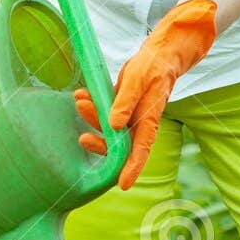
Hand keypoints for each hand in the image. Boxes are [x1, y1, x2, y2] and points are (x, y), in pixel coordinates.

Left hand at [73, 0, 217, 187]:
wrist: (160, 54)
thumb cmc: (153, 66)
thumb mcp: (138, 80)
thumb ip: (125, 101)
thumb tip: (113, 125)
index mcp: (148, 120)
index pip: (140, 150)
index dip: (131, 168)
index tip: (123, 184)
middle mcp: (139, 123)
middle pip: (118, 144)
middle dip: (99, 143)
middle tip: (82, 138)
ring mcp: (129, 115)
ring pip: (108, 128)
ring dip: (92, 117)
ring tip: (79, 99)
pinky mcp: (121, 106)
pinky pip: (104, 113)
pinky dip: (92, 106)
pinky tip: (82, 94)